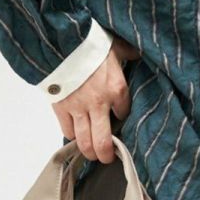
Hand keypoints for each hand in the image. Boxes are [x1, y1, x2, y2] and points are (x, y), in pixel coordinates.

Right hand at [52, 34, 140, 162]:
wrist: (61, 41)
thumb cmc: (89, 43)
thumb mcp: (116, 45)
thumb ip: (128, 53)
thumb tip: (138, 52)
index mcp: (117, 89)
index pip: (124, 114)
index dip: (122, 118)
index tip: (119, 118)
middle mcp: (99, 104)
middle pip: (104, 141)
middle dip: (106, 154)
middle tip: (107, 157)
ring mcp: (79, 108)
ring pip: (85, 142)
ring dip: (89, 151)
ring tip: (93, 154)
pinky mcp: (61, 109)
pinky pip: (67, 131)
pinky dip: (72, 136)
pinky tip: (76, 134)